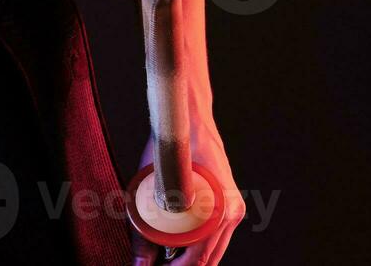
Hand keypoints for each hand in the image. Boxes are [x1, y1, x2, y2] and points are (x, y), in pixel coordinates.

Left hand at [129, 118, 244, 265]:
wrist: (188, 118)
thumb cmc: (168, 148)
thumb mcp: (149, 187)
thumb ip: (144, 231)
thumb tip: (138, 265)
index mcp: (219, 208)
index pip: (201, 257)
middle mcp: (231, 211)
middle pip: (210, 260)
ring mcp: (232, 209)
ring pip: (213, 251)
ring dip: (189, 259)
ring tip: (161, 260)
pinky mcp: (228, 205)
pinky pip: (214, 237)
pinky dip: (196, 247)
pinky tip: (174, 248)